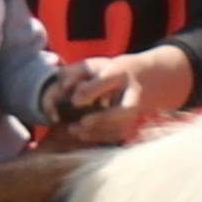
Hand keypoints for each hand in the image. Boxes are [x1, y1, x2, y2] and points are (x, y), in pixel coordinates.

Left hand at [50, 44, 193, 135]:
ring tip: (74, 130)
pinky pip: (119, 134)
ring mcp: (136, 109)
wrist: (139, 79)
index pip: (108, 79)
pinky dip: (100, 137)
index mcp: (120, 71)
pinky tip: (82, 135)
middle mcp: (132, 92)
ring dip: (98, 131)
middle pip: (124, 110)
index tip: (74, 100)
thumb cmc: (107, 71)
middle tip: (81, 123)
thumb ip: (74, 73)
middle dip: (103, 118)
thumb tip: (62, 87)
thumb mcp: (91, 65)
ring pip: (122, 126)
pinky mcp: (132, 122)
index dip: (92, 90)